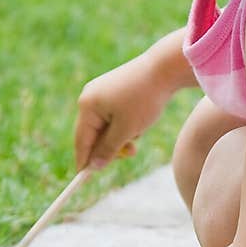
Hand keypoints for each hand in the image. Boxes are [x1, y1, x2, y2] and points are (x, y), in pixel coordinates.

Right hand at [74, 51, 171, 169]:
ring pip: (106, 126)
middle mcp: (90, 97)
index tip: (83, 178)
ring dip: (120, 136)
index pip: (81, 140)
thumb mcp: (126, 130)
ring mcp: (101, 91)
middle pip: (93, 133)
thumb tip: (94, 166)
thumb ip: (108, 150)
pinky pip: (114, 116)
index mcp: (87, 106)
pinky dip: (125, 124)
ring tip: (139, 131)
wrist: (164, 69)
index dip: (83, 160)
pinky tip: (140, 119)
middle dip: (111, 146)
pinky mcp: (114, 89)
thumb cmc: (144, 100)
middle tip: (130, 152)